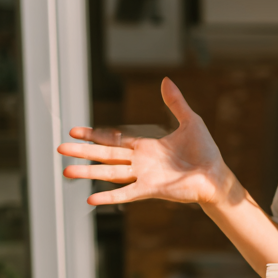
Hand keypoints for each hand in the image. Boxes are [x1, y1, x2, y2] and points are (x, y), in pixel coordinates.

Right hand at [58, 78, 232, 206]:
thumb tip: (166, 80)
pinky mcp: (152, 189)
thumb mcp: (190, 121)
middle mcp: (141, 162)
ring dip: (88, 172)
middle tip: (60, 147)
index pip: (115, 139)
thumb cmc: (205, 152)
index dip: (96, 134)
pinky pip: (127, 194)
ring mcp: (144, 176)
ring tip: (66, 170)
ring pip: (110, 173)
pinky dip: (110, 197)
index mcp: (147, 147)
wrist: (216, 175)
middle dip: (83, 151)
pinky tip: (91, 198)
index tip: (75, 130)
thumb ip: (175, 102)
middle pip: (106, 155)